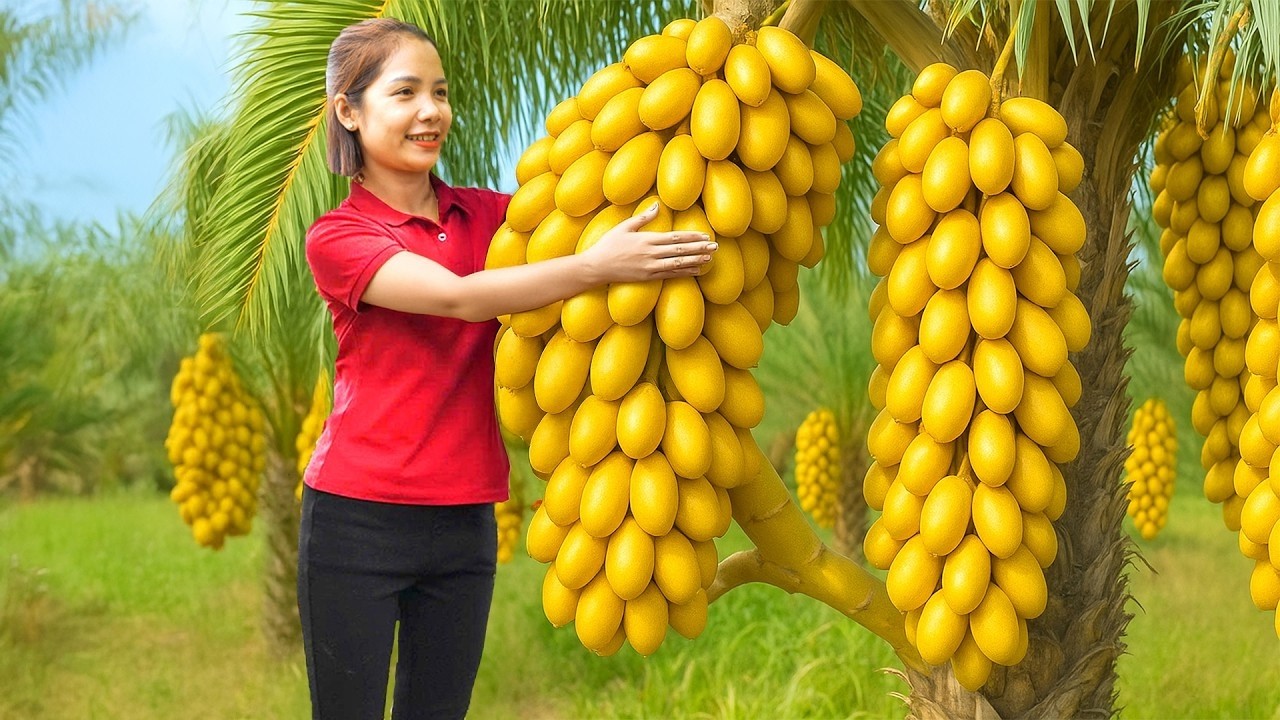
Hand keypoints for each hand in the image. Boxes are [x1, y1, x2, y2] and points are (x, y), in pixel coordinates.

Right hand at [582, 203, 717, 281]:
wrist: (596, 267)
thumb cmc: (608, 245)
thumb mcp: (624, 227)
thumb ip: (643, 217)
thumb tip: (657, 205)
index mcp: (646, 239)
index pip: (675, 237)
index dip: (692, 236)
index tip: (705, 235)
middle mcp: (651, 254)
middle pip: (681, 250)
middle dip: (700, 248)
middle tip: (716, 246)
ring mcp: (650, 267)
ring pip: (678, 263)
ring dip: (696, 260)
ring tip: (710, 258)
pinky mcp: (648, 277)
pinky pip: (670, 275)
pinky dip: (685, 272)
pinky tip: (696, 270)